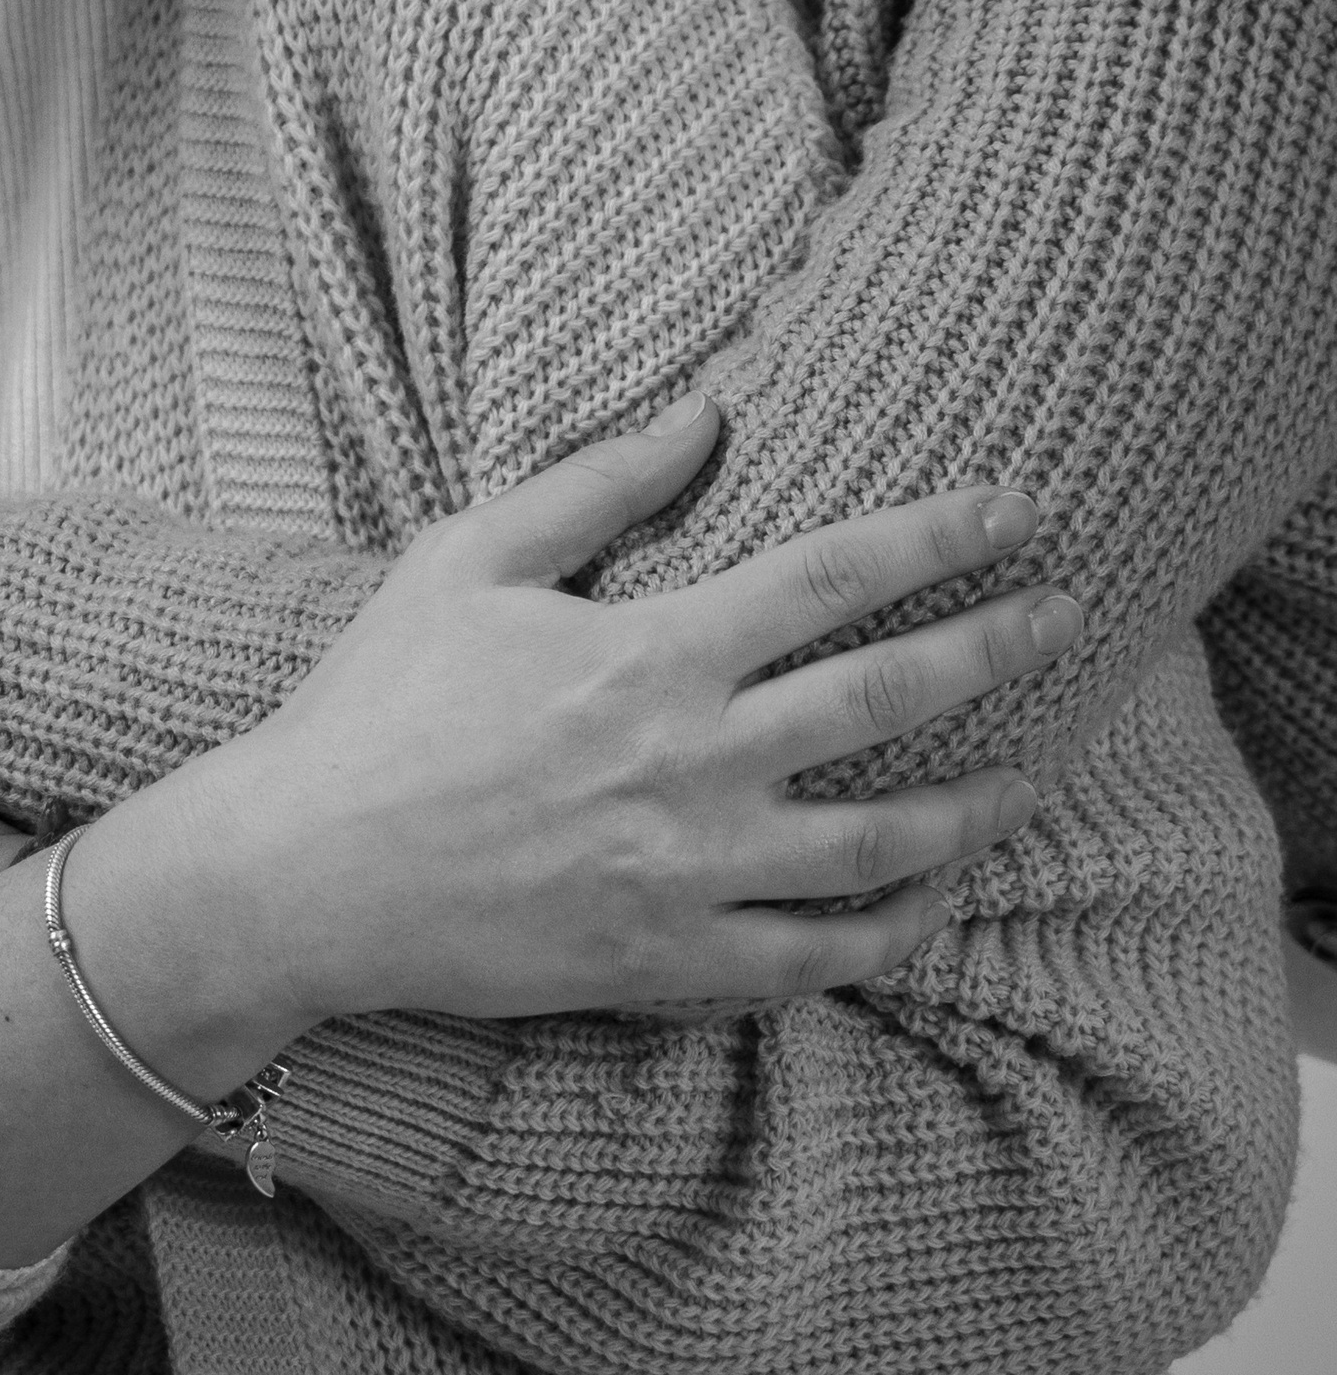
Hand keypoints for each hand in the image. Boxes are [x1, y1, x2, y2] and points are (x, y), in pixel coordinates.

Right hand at [111, 404, 1077, 1029]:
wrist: (305, 874)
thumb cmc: (377, 701)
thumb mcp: (467, 556)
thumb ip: (597, 480)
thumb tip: (705, 410)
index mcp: (651, 651)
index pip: (835, 576)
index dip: (940, 532)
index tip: (1014, 503)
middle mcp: (695, 762)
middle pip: (890, 696)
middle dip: (996, 645)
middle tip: (1069, 615)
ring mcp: (692, 874)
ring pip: (882, 844)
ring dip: (977, 804)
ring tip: (1034, 773)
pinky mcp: (670, 965)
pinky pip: (818, 957)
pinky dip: (894, 931)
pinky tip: (934, 900)